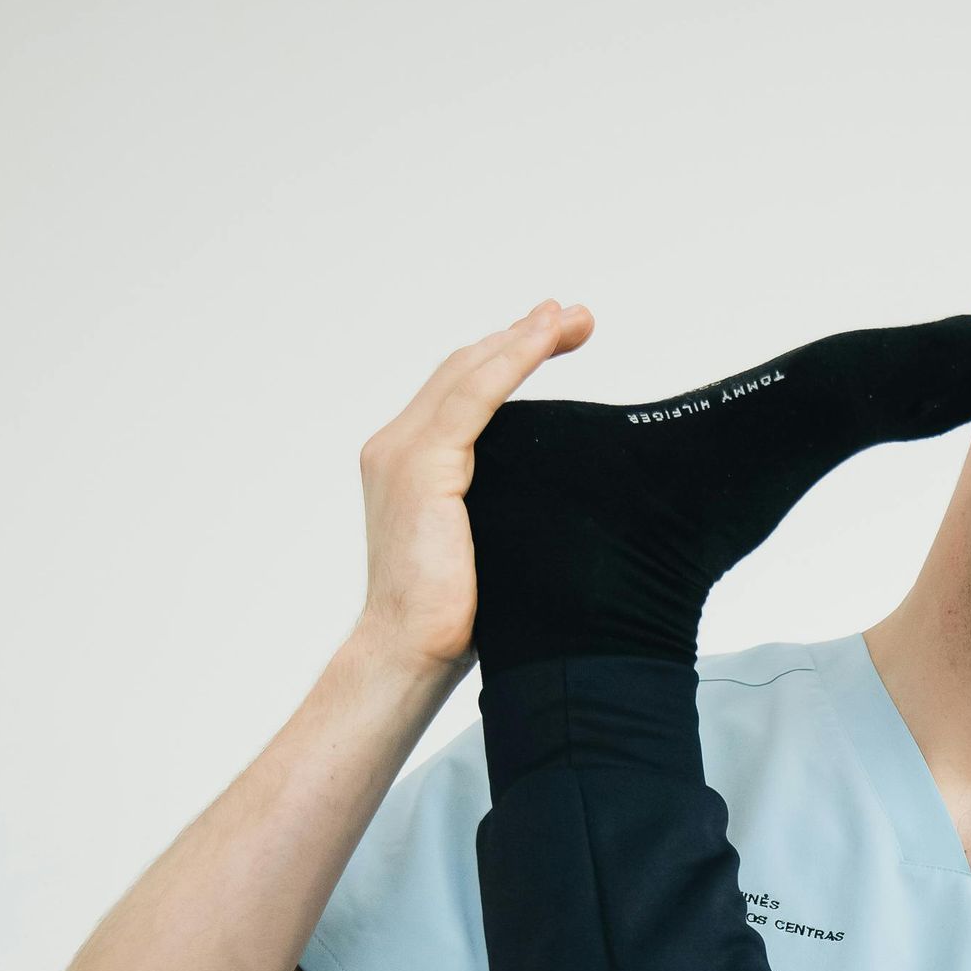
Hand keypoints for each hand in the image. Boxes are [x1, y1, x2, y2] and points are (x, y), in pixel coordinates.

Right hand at [353, 298, 595, 678]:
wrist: (410, 653)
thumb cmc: (450, 620)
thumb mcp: (484, 547)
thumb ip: (500, 509)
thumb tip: (555, 500)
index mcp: (407, 464)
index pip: (458, 394)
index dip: (504, 359)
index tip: (551, 337)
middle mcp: (395, 447)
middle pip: (462, 370)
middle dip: (520, 338)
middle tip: (574, 317)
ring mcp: (403, 453)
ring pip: (468, 373)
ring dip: (523, 338)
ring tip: (572, 319)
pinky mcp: (421, 468)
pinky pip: (473, 399)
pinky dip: (512, 362)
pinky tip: (544, 340)